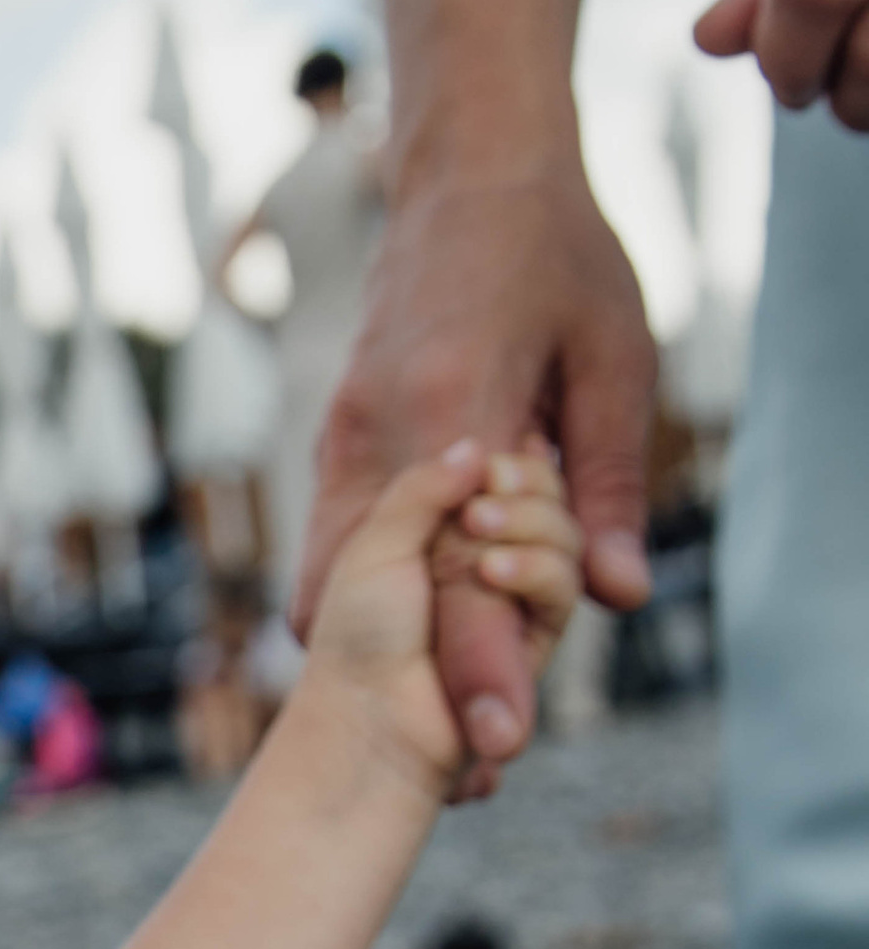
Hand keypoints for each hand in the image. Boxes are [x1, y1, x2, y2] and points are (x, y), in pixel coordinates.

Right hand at [293, 158, 653, 791]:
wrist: (468, 171)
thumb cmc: (556, 254)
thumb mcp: (615, 356)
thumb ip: (606, 481)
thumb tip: (617, 596)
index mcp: (455, 409)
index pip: (456, 568)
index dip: (476, 665)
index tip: (496, 747)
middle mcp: (379, 437)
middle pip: (376, 602)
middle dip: (417, 694)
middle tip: (465, 777)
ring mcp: (342, 443)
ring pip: (331, 588)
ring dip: (382, 658)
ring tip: (439, 723)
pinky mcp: (334, 446)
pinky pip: (333, 553)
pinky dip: (365, 609)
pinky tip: (412, 642)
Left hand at [307, 441, 582, 801]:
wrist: (370, 720)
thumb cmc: (359, 636)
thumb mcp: (376, 543)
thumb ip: (424, 489)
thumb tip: (474, 451)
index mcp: (443, 532)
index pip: (501, 476)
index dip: (506, 463)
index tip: (488, 464)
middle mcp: (483, 561)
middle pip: (543, 498)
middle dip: (526, 485)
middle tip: (480, 503)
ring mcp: (512, 600)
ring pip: (563, 537)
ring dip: (532, 523)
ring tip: (478, 534)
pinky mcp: (533, 640)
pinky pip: (562, 588)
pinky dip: (537, 567)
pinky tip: (494, 570)